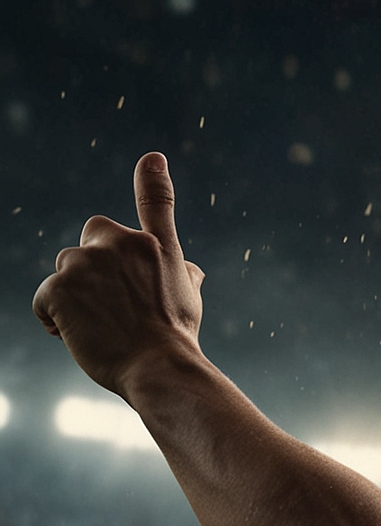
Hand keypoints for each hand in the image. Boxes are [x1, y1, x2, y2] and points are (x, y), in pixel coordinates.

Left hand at [33, 151, 205, 394]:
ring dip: (73, 296)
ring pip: (65, 272)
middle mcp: (119, 245)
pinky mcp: (58, 288)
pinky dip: (53, 318)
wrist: (158, 366)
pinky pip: (43, 300)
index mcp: (154, 246)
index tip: (153, 159)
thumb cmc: (176, 337)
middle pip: (89, 241)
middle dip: (91, 264)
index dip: (153, 178)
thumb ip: (183, 273)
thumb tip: (191, 269)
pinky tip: (76, 335)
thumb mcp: (189, 299)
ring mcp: (86, 264)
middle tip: (108, 302)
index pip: (154, 203)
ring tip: (97, 327)